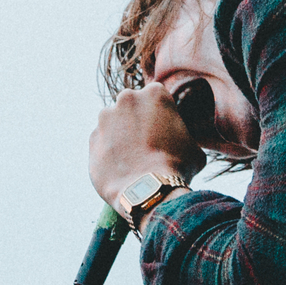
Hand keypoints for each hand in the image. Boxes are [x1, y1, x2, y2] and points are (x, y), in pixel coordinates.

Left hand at [89, 86, 203, 206]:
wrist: (148, 190)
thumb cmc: (176, 167)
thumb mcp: (193, 146)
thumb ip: (182, 135)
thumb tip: (180, 143)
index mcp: (155, 93)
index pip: (157, 99)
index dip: (161, 117)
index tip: (164, 132)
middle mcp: (127, 99)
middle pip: (132, 108)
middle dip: (137, 122)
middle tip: (147, 145)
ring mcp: (106, 118)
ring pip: (114, 124)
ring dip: (121, 136)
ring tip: (133, 160)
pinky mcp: (92, 138)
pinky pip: (102, 143)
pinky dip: (109, 152)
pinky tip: (121, 168)